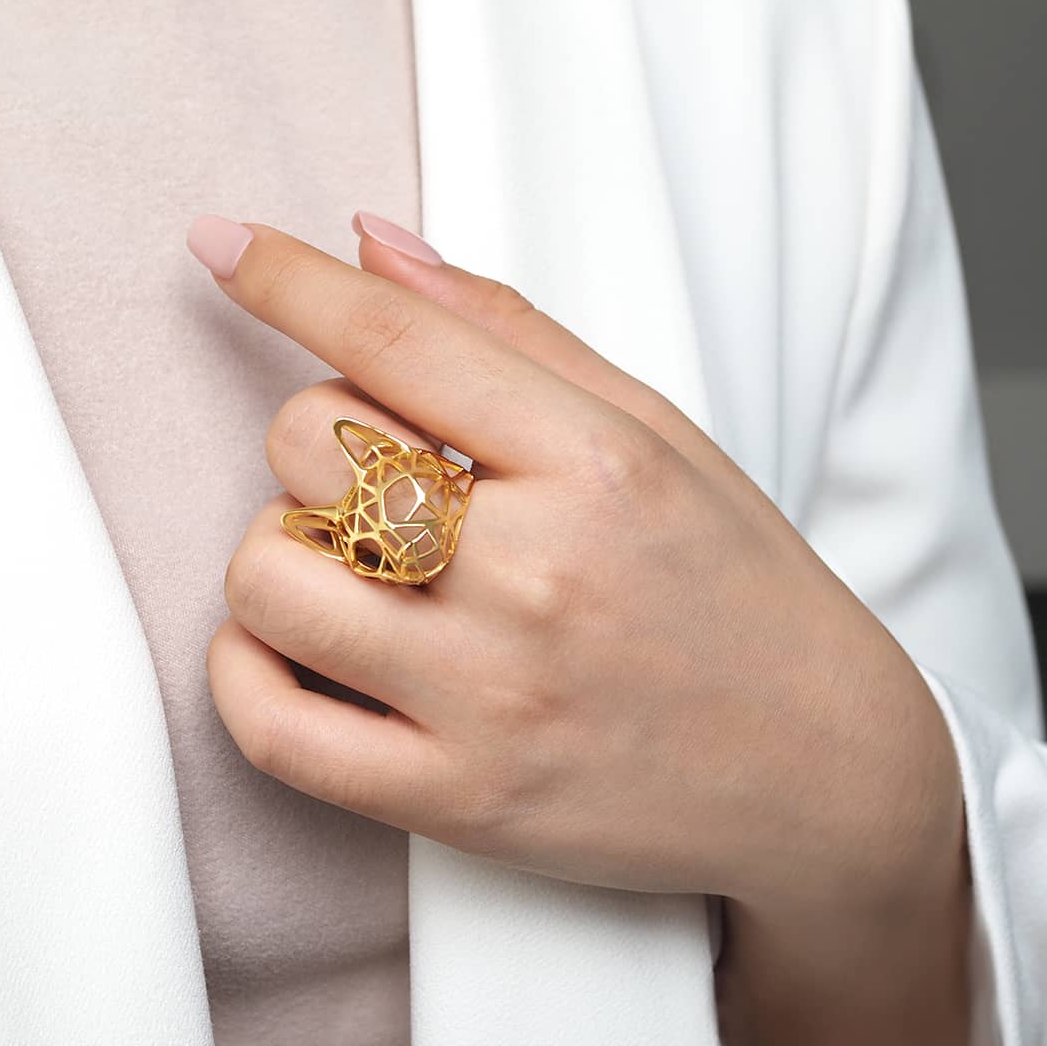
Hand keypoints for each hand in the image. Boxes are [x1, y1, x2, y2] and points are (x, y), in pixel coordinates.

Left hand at [186, 212, 962, 920]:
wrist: (826, 772)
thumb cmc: (742, 591)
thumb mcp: (660, 431)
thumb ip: (511, 332)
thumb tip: (373, 244)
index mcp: (596, 465)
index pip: (395, 339)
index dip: (284, 277)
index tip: (220, 244)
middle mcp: (540, 576)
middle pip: (306, 446)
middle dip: (314, 437)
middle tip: (380, 471)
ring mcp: (493, 698)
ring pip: (266, 578)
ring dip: (275, 548)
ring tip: (343, 561)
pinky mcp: (459, 802)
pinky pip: (272, 727)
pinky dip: (242, 668)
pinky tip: (286, 641)